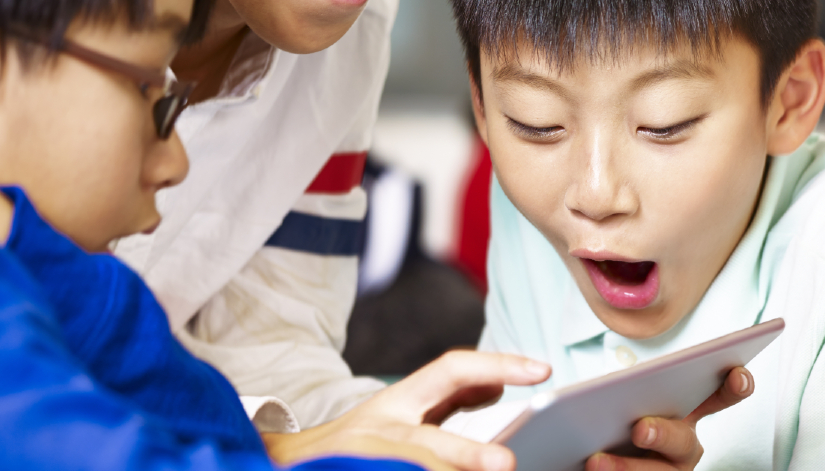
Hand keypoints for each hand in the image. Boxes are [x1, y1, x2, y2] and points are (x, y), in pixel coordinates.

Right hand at [264, 350, 550, 470]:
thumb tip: (499, 384)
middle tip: (506, 464)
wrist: (282, 464)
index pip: (451, 369)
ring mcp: (366, 458)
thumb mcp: (403, 410)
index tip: (542, 369)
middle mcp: (380, 428)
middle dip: (466, 456)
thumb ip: (448, 399)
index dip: (497, 364)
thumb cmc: (358, 442)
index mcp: (400, 401)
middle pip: (427, 442)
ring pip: (410, 466)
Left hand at [583, 366, 753, 470]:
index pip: (719, 397)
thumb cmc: (604, 426)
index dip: (734, 386)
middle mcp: (682, 450)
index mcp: (683, 416)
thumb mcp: (616, 402)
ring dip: (629, 469)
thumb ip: (625, 391)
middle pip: (684, 443)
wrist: (579, 462)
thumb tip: (606, 387)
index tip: (737, 374)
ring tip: (595, 461)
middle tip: (639, 427)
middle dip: (664, 434)